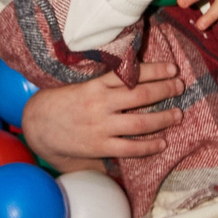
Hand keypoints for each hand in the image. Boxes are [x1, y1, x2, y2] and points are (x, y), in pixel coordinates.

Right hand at [20, 62, 184, 162]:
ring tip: (178, 114)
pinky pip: (130, 148)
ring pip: (140, 123)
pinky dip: (149, 146)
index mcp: (96, 85)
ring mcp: (101, 126)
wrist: (37, 125)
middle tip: (180, 87)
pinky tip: (162, 143)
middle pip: (141, 95)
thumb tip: (133, 76)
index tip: (172, 69)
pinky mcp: (99, 146)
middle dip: (165, 90)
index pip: (131, 74)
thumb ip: (104, 83)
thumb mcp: (80, 84)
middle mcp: (100, 103)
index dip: (155, 70)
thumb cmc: (60, 101)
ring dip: (163, 118)